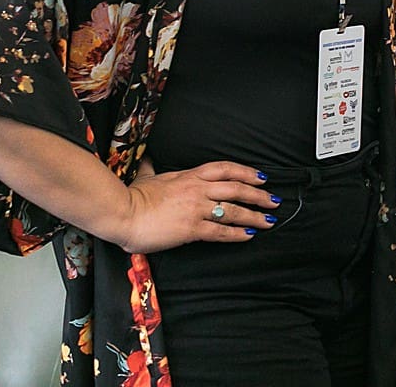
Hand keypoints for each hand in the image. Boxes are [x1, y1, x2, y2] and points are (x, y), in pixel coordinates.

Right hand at [116, 157, 278, 253]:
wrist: (121, 212)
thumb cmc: (132, 196)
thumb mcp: (147, 176)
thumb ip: (153, 168)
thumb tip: (150, 160)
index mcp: (189, 175)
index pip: (225, 169)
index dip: (246, 172)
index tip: (261, 177)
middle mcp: (197, 189)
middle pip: (237, 188)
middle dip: (259, 194)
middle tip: (274, 200)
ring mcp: (196, 208)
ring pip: (233, 209)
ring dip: (254, 215)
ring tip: (269, 220)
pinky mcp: (191, 229)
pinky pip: (220, 231)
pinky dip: (237, 233)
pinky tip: (248, 235)